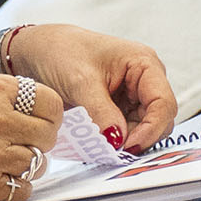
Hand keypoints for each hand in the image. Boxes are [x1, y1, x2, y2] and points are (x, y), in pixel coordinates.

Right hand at [0, 72, 57, 200]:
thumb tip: (33, 103)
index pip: (49, 101)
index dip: (49, 114)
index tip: (41, 121)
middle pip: (47, 135)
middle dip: (39, 141)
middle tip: (22, 144)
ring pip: (36, 164)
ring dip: (24, 166)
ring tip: (0, 161)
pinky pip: (21, 190)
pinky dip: (14, 188)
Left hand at [9, 24, 175, 154]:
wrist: (36, 49)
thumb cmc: (60, 50)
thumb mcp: (80, 82)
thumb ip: (101, 113)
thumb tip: (117, 141)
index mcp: (144, 64)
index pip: (164, 104)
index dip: (151, 129)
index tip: (128, 147)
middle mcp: (144, 80)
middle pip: (158, 120)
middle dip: (138, 137)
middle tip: (112, 151)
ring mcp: (132, 95)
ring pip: (142, 130)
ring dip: (124, 141)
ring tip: (99, 145)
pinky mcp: (117, 108)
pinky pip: (125, 131)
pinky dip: (113, 139)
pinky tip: (96, 141)